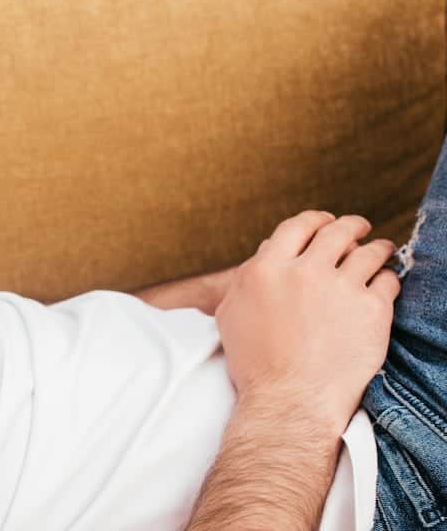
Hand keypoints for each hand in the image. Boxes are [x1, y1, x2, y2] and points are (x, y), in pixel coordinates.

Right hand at [215, 210, 399, 433]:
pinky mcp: (371, 310)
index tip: (325, 223)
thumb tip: (263, 256)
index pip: (297, 226)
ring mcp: (340, 289)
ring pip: (369, 251)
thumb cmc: (255, 364)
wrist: (289, 401)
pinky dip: (390, 279)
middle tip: (359, 228)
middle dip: (352, 225)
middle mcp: (304, 272)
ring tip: (381, 251)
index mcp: (267, 268)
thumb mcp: (231, 314)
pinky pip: (389, 281)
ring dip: (377, 248)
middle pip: (337, 231)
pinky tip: (387, 284)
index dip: (315, 220)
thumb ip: (245, 279)